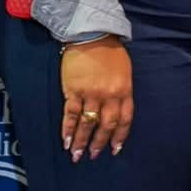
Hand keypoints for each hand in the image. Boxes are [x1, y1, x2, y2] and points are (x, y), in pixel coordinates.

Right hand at [60, 36, 133, 161]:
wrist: (91, 34)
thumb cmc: (110, 51)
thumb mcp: (124, 71)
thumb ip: (122, 91)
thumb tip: (116, 111)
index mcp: (124, 90)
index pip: (124, 119)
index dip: (119, 136)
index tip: (115, 150)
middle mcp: (109, 95)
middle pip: (105, 125)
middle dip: (100, 143)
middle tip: (94, 156)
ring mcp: (91, 93)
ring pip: (87, 123)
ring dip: (82, 141)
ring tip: (77, 155)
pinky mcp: (73, 90)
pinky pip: (71, 114)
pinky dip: (68, 129)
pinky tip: (66, 140)